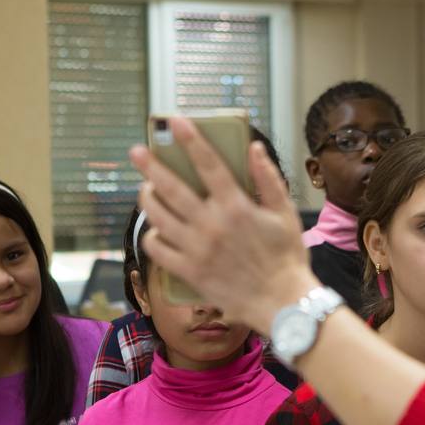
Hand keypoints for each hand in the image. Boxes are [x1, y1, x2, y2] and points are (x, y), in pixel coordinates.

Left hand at [130, 118, 319, 334]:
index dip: (190, 140)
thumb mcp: (286, 214)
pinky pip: (158, 250)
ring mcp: (197, 249)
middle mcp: (211, 225)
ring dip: (147, 198)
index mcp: (236, 207)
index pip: (208, 164)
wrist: (282, 303)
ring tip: (145, 188)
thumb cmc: (287, 258)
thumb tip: (253, 148)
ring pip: (158, 217)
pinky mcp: (190, 272)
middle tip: (136, 152)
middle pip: (171, 188)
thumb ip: (268, 179)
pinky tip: (154, 228)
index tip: (175, 122)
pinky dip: (152, 236)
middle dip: (150, 166)